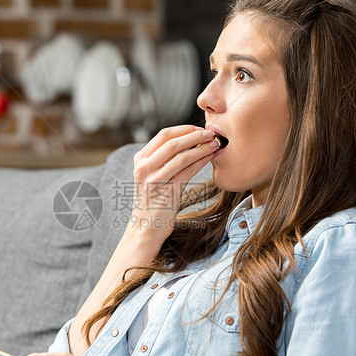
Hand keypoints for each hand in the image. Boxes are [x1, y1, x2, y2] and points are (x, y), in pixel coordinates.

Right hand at [129, 125, 218, 240]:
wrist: (145, 227)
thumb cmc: (153, 200)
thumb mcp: (151, 175)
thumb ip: (162, 158)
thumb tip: (188, 139)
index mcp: (140, 159)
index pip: (163, 135)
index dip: (184, 129)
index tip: (199, 128)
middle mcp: (144, 167)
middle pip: (173, 142)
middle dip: (195, 135)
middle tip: (211, 132)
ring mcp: (154, 180)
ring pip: (182, 156)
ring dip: (202, 147)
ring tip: (215, 143)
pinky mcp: (167, 192)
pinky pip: (188, 171)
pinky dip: (201, 161)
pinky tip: (210, 157)